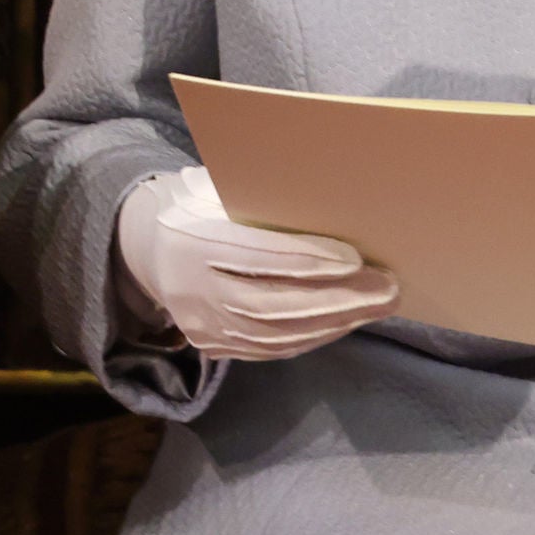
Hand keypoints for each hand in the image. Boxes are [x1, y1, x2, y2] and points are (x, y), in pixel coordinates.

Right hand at [113, 167, 399, 362]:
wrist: (147, 244)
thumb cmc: (203, 202)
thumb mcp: (218, 186)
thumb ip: (258, 195)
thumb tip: (330, 196)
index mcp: (192, 237)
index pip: (257, 254)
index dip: (309, 259)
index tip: (357, 258)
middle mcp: (192, 287)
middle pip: (272, 302)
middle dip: (337, 299)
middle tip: (387, 288)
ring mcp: (200, 322)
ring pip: (274, 333)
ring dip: (333, 322)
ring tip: (377, 305)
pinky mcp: (210, 344)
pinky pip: (267, 348)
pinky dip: (311, 337)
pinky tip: (343, 321)